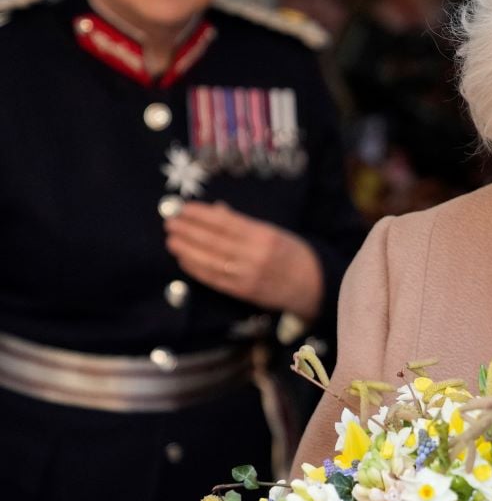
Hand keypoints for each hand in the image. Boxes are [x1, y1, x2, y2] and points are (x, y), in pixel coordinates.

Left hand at [164, 201, 323, 319]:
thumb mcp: (274, 232)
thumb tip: (216, 210)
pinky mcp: (243, 291)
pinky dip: (196, 269)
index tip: (184, 208)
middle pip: (214, 241)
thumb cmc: (293, 254)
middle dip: (189, 231)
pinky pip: (214, 279)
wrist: (313, 286)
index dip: (202, 215)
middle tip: (170, 223)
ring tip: (172, 240)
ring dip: (187, 250)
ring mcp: (247, 275)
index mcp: (265, 236)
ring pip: (210, 260)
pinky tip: (184, 260)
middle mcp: (255, 255)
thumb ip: (244, 223)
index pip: (226, 223)